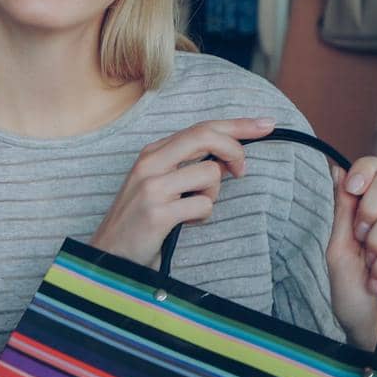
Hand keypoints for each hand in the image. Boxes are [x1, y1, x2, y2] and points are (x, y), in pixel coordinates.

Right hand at [90, 118, 276, 267]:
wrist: (111, 252)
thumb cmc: (141, 219)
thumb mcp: (159, 184)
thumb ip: (187, 167)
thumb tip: (226, 160)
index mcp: (152, 153)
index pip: (200, 128)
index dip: (236, 125)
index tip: (266, 124)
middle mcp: (150, 163)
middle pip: (205, 136)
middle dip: (235, 149)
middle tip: (242, 171)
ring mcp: (152, 187)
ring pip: (210, 175)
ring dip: (211, 196)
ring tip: (191, 209)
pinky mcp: (158, 212)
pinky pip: (203, 206)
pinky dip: (201, 217)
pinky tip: (184, 223)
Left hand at [326, 157, 376, 364]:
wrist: (370, 336)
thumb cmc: (352, 296)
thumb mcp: (337, 251)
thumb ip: (341, 213)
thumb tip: (338, 171)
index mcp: (370, 214)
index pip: (375, 171)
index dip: (366, 170)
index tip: (351, 187)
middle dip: (371, 201)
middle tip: (359, 232)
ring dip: (376, 240)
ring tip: (369, 264)